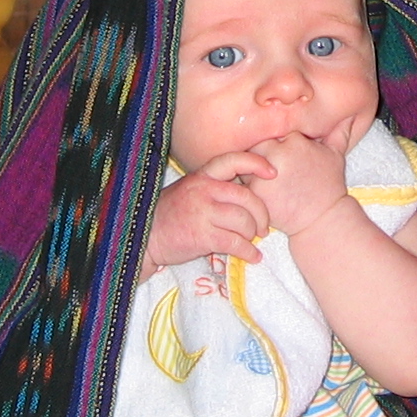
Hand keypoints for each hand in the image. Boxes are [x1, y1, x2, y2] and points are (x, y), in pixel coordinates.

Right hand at [147, 152, 272, 271]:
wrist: (144, 237)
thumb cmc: (170, 215)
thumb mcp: (190, 191)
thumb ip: (214, 189)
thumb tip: (247, 193)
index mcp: (202, 176)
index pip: (233, 160)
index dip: (256, 164)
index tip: (272, 173)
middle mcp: (204, 190)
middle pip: (247, 197)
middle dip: (262, 215)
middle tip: (263, 227)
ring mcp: (203, 213)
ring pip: (244, 221)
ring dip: (253, 234)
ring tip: (251, 241)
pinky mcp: (202, 236)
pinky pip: (235, 243)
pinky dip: (249, 252)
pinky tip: (252, 256)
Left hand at [252, 131, 350, 237]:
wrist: (323, 219)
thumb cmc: (329, 187)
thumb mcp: (336, 156)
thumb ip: (339, 132)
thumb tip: (349, 115)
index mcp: (295, 140)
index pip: (272, 130)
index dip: (274, 144)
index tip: (281, 158)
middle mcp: (279, 153)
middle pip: (255, 144)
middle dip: (259, 155)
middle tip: (270, 171)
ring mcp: (266, 172)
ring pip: (244, 162)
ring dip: (249, 171)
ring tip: (267, 183)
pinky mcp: (256, 191)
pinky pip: (242, 183)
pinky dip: (248, 187)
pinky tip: (263, 195)